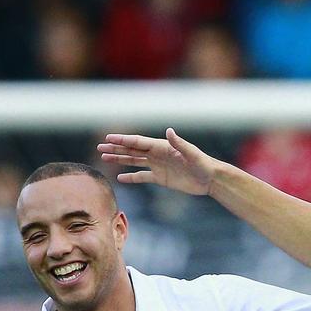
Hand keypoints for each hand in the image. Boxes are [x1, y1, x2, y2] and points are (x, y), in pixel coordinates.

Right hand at [98, 129, 215, 195]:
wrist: (210, 179)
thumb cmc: (203, 164)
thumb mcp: (191, 153)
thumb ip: (179, 143)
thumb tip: (169, 131)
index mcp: (162, 146)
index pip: (138, 142)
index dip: (123, 140)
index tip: (108, 138)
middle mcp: (157, 154)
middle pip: (132, 150)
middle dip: (116, 148)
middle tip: (100, 147)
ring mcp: (157, 166)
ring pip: (134, 161)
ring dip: (119, 159)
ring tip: (104, 157)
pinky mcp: (160, 178)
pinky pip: (142, 177)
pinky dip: (131, 177)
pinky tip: (120, 177)